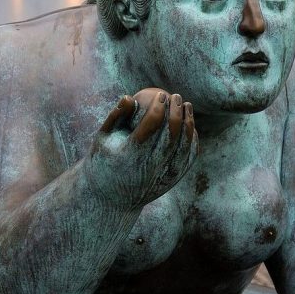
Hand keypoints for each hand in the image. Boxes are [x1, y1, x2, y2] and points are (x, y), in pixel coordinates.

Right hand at [85, 89, 197, 208]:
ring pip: (183, 146)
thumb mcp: (103, 139)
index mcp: (129, 156)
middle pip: (170, 135)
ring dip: (188, 123)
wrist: (113, 199)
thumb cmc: (104, 161)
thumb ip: (116, 117)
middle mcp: (149, 168)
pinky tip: (190, 124)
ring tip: (187, 105)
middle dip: (176, 111)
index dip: (159, 107)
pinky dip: (191, 139)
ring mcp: (163, 177)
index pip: (151, 127)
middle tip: (176, 96)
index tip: (161, 94)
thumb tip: (130, 96)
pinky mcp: (172, 181)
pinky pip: (188, 157)